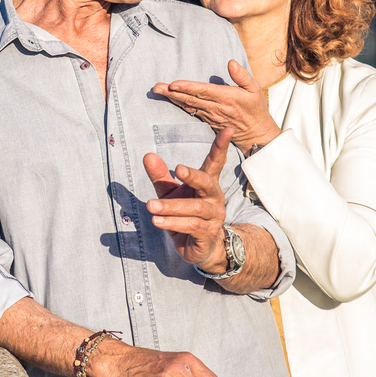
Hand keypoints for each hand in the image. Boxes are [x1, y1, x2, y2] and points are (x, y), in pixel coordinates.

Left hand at [143, 127, 230, 274]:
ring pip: (194, 207)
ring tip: (150, 206)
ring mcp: (213, 216)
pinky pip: (192, 225)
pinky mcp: (208, 233)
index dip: (221, 146)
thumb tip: (148, 155)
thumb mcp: (169, 193)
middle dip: (194, 175)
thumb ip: (160, 176)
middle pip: (207, 182)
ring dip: (171, 207)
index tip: (228, 129)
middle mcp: (214, 197)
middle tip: (178, 169)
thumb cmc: (184, 214)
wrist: (198, 248)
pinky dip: (173, 222)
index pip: (215, 161)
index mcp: (206, 183)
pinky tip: (157, 221)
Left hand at [153, 60, 281, 154]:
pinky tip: (169, 98)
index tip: (173, 84)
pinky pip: (191, 111)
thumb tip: (230, 62)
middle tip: (156, 87)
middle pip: (191, 99)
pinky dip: (179, 104)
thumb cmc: (256, 108)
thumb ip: (242, 75)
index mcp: (227, 98)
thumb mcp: (255, 89)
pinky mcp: (208, 120)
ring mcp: (210, 115)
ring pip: (188, 105)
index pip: (204, 91)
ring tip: (158, 91)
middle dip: (172, 93)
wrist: (256, 133)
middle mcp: (216, 107)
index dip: (188, 88)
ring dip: (172, 98)